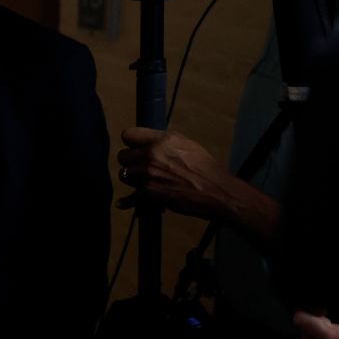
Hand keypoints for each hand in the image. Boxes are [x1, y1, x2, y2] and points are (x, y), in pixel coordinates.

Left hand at [117, 127, 279, 247]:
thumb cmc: (205, 168)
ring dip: (132, 179)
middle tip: (139, 167)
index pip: (129, 134)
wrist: (216, 192)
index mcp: (162, 140)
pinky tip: (121, 203)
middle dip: (130, 162)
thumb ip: (164, 141)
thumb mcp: (187, 144)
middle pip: (123, 156)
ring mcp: (149, 174)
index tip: (133, 148)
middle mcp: (152, 154)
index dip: (130, 142)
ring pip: (125, 175)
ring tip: (143, 182)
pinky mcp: (150, 193)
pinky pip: (131, 197)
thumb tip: (148, 141)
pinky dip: (127, 202)